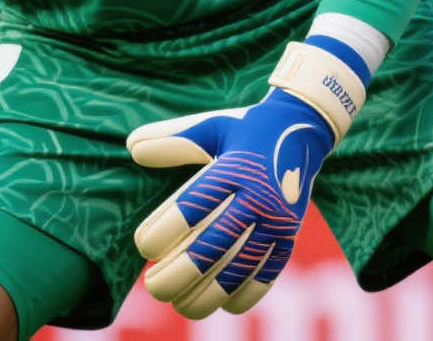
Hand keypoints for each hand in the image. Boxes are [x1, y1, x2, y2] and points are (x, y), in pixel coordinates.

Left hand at [126, 40, 365, 318]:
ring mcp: (277, 218)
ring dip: (210, 292)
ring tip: (182, 306)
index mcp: (232, 168)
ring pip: (241, 266)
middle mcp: (257, 196)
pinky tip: (226, 306)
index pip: (193, 205)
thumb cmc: (244, 129)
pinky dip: (249, 293)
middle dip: (181, 273)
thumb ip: (170, 140)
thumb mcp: (208, 127)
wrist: (303, 125)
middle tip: (154, 288)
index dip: (164, 231)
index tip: (143, 247)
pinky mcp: (290, 233)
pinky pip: (270, 270)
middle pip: (215, 245)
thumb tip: (129, 147)